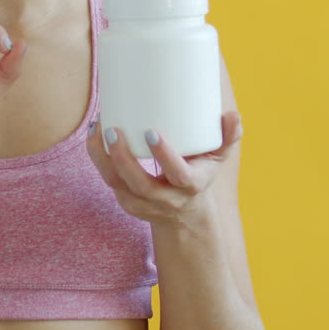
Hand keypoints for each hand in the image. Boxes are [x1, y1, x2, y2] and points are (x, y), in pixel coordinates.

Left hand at [85, 111, 243, 226]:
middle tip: (112, 129)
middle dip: (123, 158)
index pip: (177, 174)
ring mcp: (143, 203)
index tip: (151, 132)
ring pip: (117, 185)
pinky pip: (109, 182)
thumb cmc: (200, 173)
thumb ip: (228, 137)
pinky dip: (98, 160)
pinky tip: (94, 136)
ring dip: (103, 158)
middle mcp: (166, 199)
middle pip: (140, 184)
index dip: (164, 156)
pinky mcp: (127, 201)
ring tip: (97, 130)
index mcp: (190, 186)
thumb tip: (234, 115)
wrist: (185, 213)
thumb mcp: (217, 158)